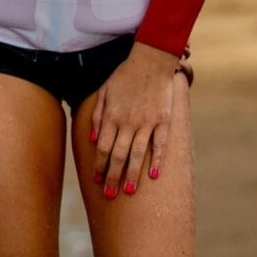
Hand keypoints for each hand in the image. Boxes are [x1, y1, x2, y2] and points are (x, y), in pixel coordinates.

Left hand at [89, 41, 177, 197]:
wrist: (150, 62)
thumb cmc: (124, 76)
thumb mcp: (104, 91)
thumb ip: (98, 114)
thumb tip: (93, 138)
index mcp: (112, 115)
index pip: (103, 147)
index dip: (99, 165)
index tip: (97, 181)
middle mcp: (127, 122)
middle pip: (118, 155)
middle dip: (113, 176)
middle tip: (109, 195)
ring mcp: (146, 122)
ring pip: (137, 154)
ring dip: (132, 174)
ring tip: (128, 192)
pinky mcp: (163, 121)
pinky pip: (159, 144)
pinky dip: (157, 160)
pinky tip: (153, 176)